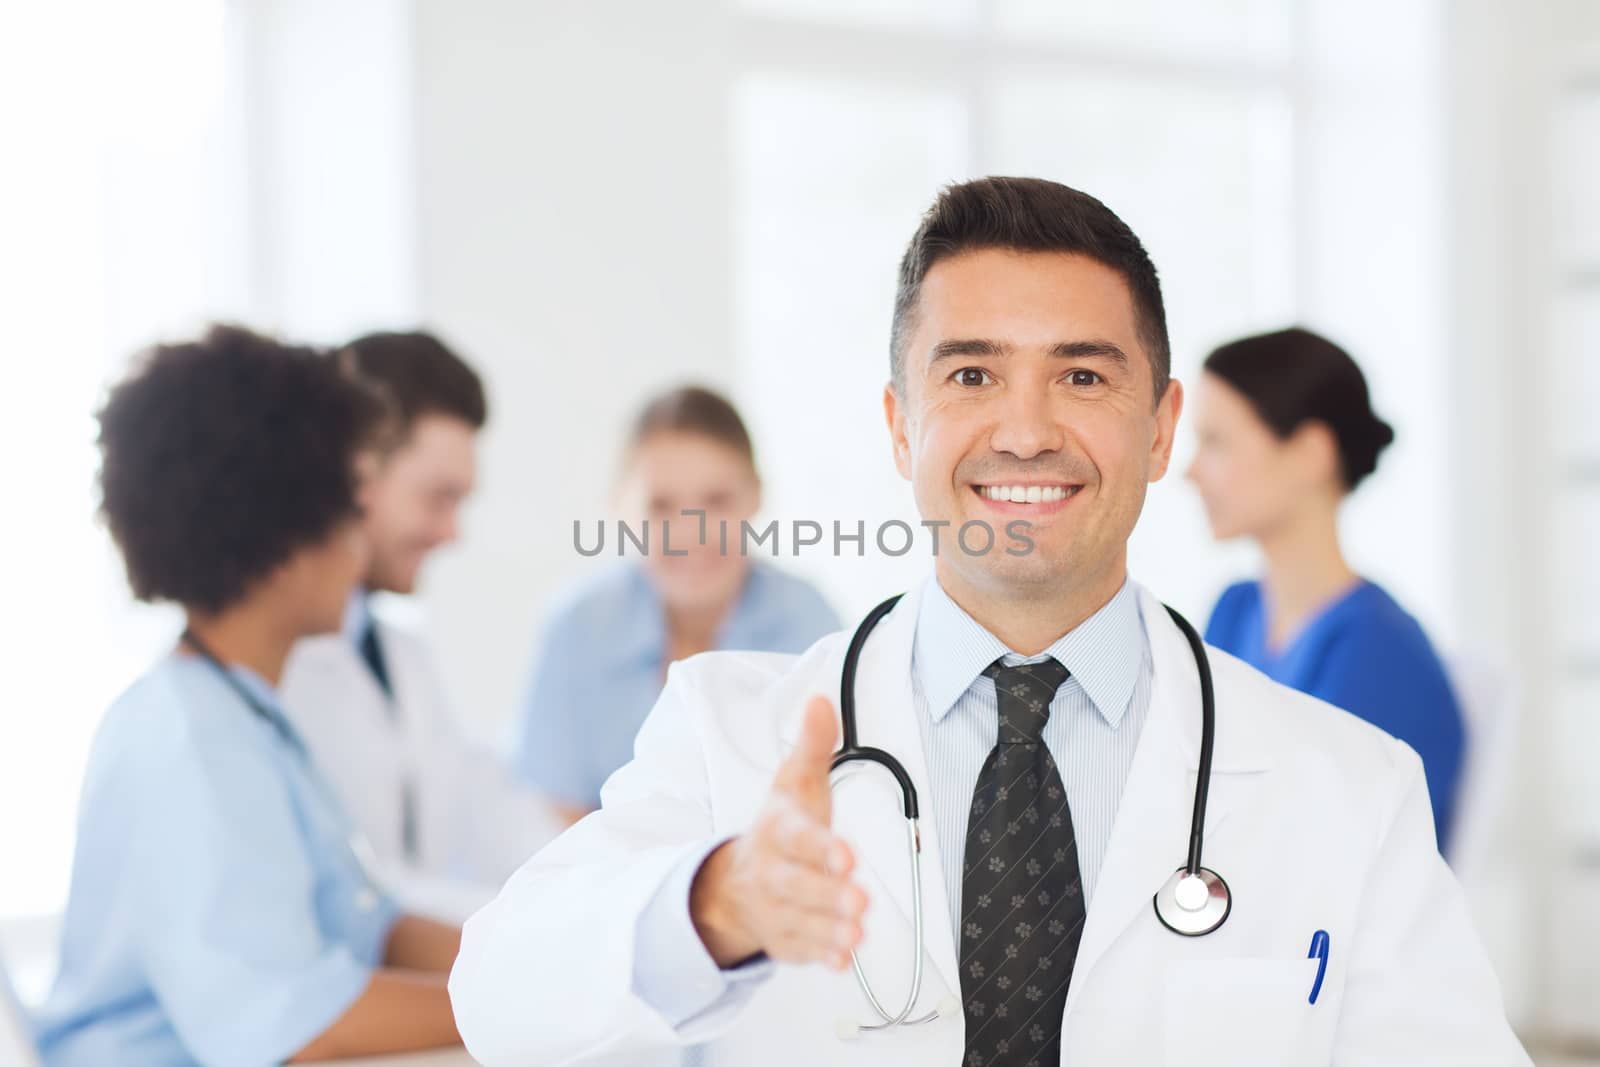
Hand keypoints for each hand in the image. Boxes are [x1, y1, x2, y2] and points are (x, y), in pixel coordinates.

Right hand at [689, 696, 867, 969]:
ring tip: (858, 931)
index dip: (820, 847)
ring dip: (830, 928)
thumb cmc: (781, 828)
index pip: (796, 838)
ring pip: (801, 922)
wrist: (738, 882)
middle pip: (796, 885)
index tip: (846, 855)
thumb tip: (820, 701)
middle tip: (860, 899)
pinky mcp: (784, 938)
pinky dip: (820, 956)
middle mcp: (772, 871)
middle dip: (827, 894)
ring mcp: (776, 909)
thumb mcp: (795, 782)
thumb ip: (813, 745)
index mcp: (777, 830)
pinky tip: (843, 959)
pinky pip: (800, 951)